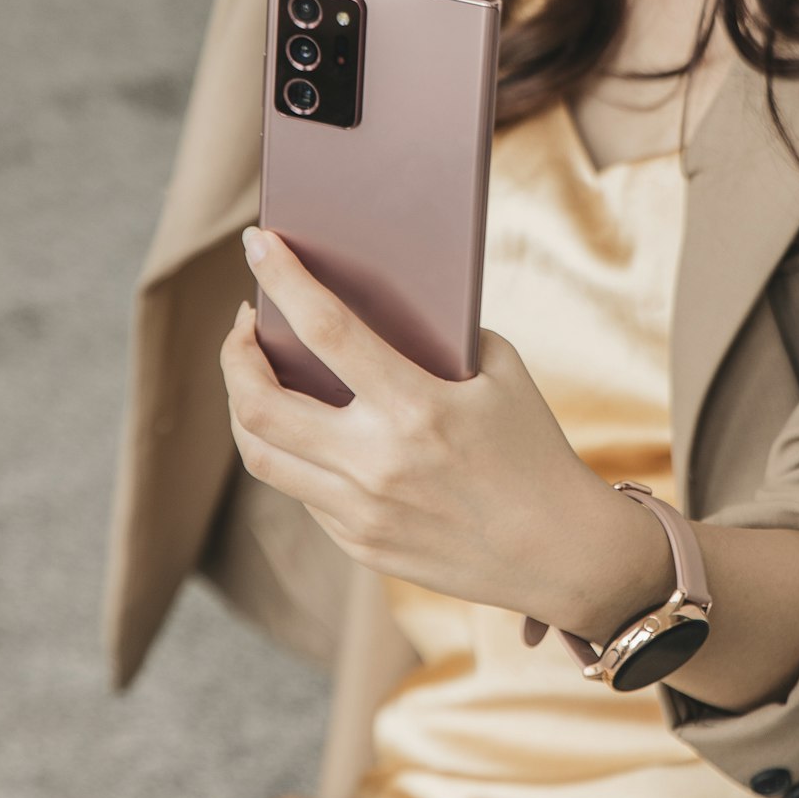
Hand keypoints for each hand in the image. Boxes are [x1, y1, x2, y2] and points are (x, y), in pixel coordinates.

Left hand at [219, 226, 635, 626]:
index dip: (281, 278)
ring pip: (260, 453)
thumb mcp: (502, 373)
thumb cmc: (535, 451)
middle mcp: (377, 461)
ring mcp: (362, 510)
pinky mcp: (360, 544)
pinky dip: (294, 450)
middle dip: (235, 353)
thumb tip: (375, 307)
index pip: (325, 328)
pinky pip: (301, 489)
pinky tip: (306, 428)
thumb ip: (442, 338)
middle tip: (244, 327)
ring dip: (245, 405)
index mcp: (417, 407)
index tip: (256, 244)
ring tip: (256, 377)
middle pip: (259, 403)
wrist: (563, 553)